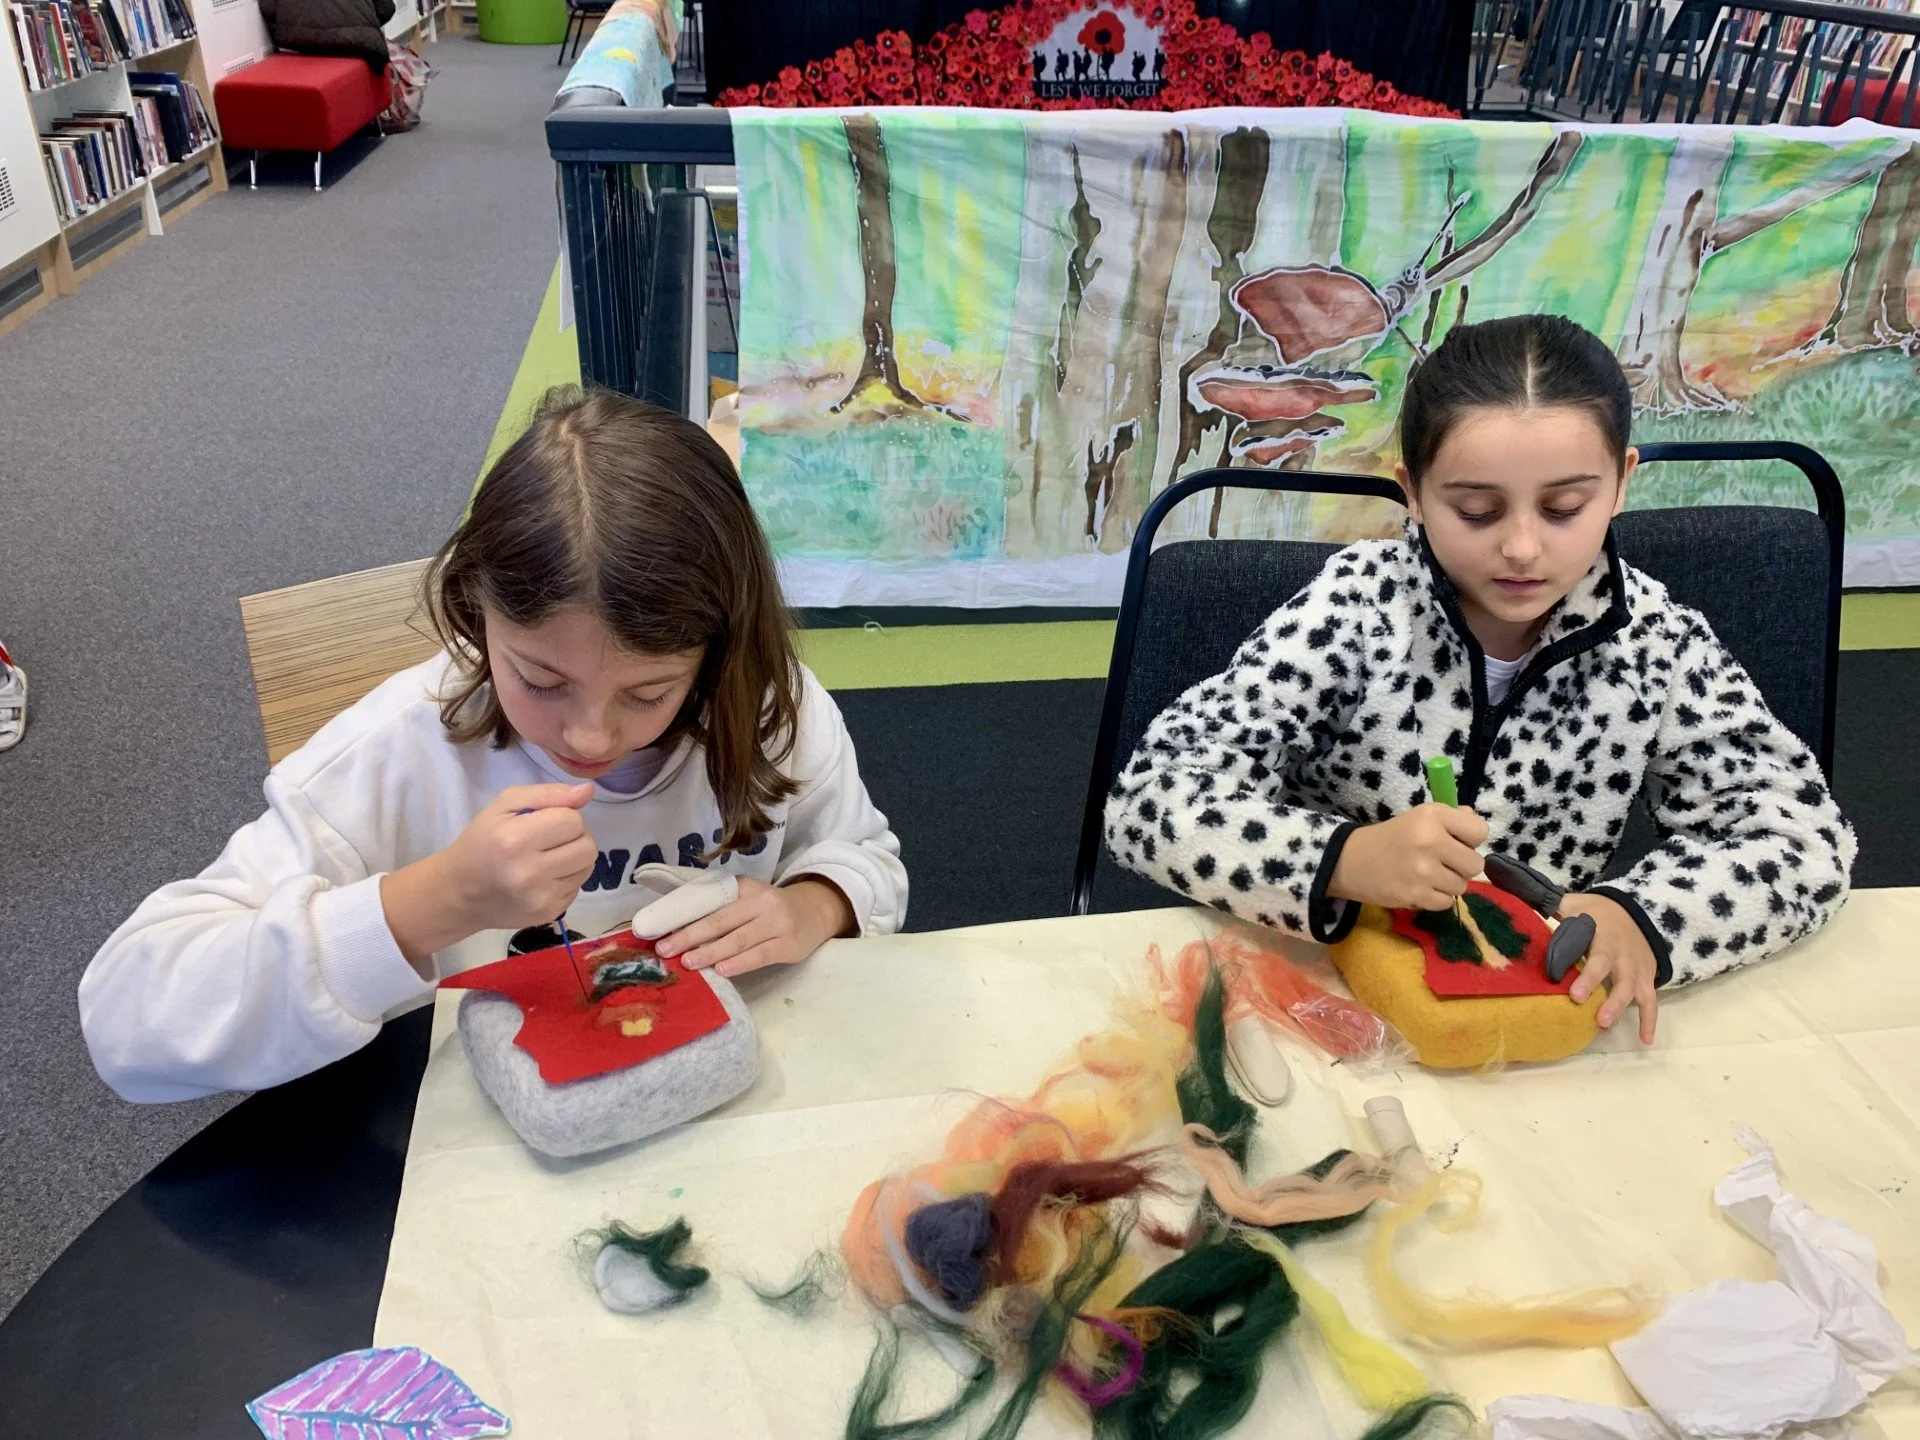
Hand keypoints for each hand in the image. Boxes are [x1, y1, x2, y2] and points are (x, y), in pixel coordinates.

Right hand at [382, 783, 596, 970]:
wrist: (459, 892)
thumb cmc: (481, 841)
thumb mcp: (504, 805)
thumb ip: (547, 794)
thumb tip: (587, 791)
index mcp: (515, 839)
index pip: (572, 821)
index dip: (563, 815)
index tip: (544, 821)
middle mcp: (529, 873)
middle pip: (587, 846)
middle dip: (574, 837)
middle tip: (549, 839)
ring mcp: (540, 898)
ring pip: (588, 867)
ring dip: (574, 857)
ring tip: (548, 857)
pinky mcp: (548, 914)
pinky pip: (578, 887)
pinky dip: (566, 877)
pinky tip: (544, 877)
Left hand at [656, 876, 853, 978]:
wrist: (815, 912)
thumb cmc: (769, 909)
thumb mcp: (748, 897)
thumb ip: (720, 906)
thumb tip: (677, 927)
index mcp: (745, 887)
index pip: (710, 901)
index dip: (685, 916)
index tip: (660, 930)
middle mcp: (761, 902)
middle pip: (721, 920)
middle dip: (690, 936)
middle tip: (666, 950)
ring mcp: (777, 923)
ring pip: (739, 939)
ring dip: (711, 952)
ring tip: (688, 963)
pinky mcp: (788, 945)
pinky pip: (760, 955)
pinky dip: (740, 963)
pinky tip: (722, 970)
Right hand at [1327, 803, 1489, 910]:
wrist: (1352, 860)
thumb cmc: (1392, 837)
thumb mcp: (1420, 817)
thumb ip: (1453, 818)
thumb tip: (1478, 829)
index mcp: (1432, 816)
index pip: (1480, 831)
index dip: (1471, 839)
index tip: (1455, 841)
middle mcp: (1430, 840)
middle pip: (1475, 864)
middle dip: (1462, 865)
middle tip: (1443, 863)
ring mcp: (1423, 870)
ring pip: (1462, 886)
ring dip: (1448, 883)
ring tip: (1428, 876)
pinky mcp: (1416, 894)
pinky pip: (1447, 902)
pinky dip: (1437, 898)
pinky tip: (1421, 888)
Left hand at [1561, 893, 1658, 1043]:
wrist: (1636, 912)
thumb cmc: (1597, 913)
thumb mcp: (1576, 904)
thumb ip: (1552, 907)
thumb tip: (1521, 904)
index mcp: (1604, 937)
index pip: (1596, 956)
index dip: (1587, 976)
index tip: (1574, 994)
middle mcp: (1623, 954)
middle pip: (1617, 975)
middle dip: (1605, 994)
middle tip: (1589, 1011)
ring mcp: (1637, 968)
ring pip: (1634, 990)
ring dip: (1620, 1007)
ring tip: (1603, 1025)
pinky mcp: (1647, 979)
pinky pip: (1651, 1000)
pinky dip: (1650, 1020)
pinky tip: (1645, 1040)